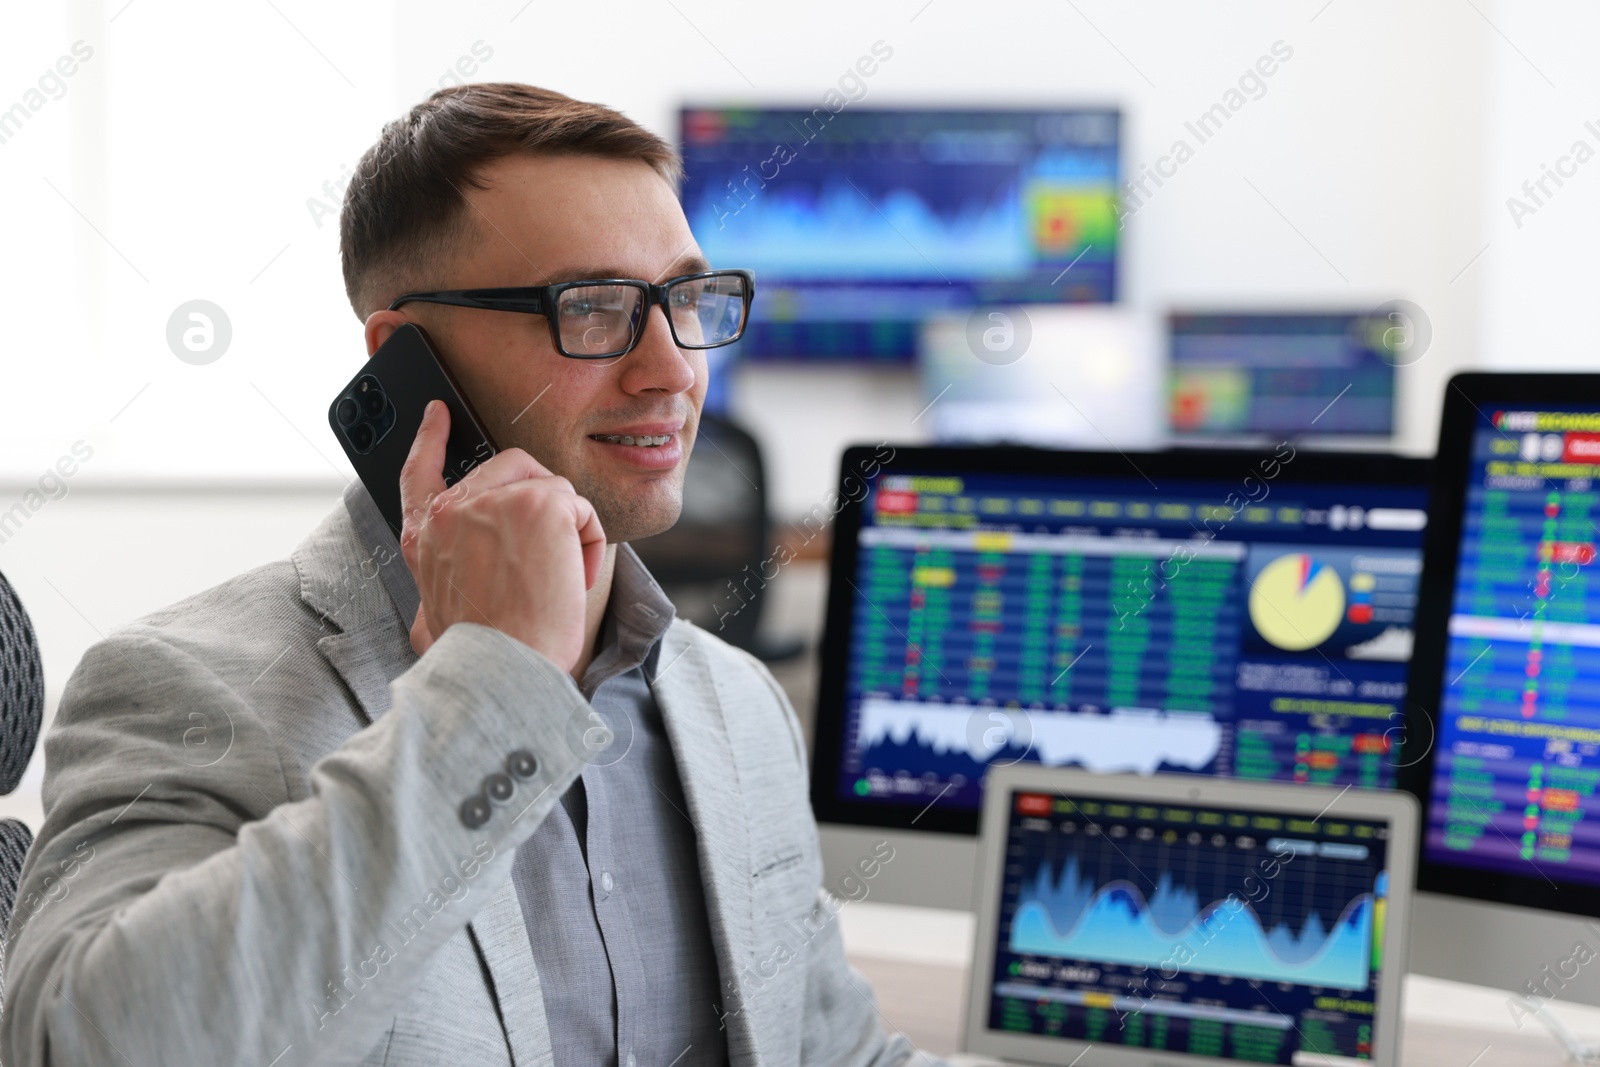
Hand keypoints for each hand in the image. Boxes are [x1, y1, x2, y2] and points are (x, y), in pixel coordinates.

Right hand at [398, 400, 605, 668]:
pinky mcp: (539, 503)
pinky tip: (573, 578)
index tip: (438, 414)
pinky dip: (589, 543)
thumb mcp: (433, 620)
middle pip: (511, 467)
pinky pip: (580, 507)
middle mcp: (452, 511)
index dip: (431, 439)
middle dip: (541, 497)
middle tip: (553, 545)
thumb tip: (429, 617)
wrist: (501, 671)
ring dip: (568, 532)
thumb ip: (438, 594)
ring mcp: (495, 500)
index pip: (420, 472)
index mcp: (426, 538)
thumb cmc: (479, 656)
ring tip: (558, 580)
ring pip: (551, 487)